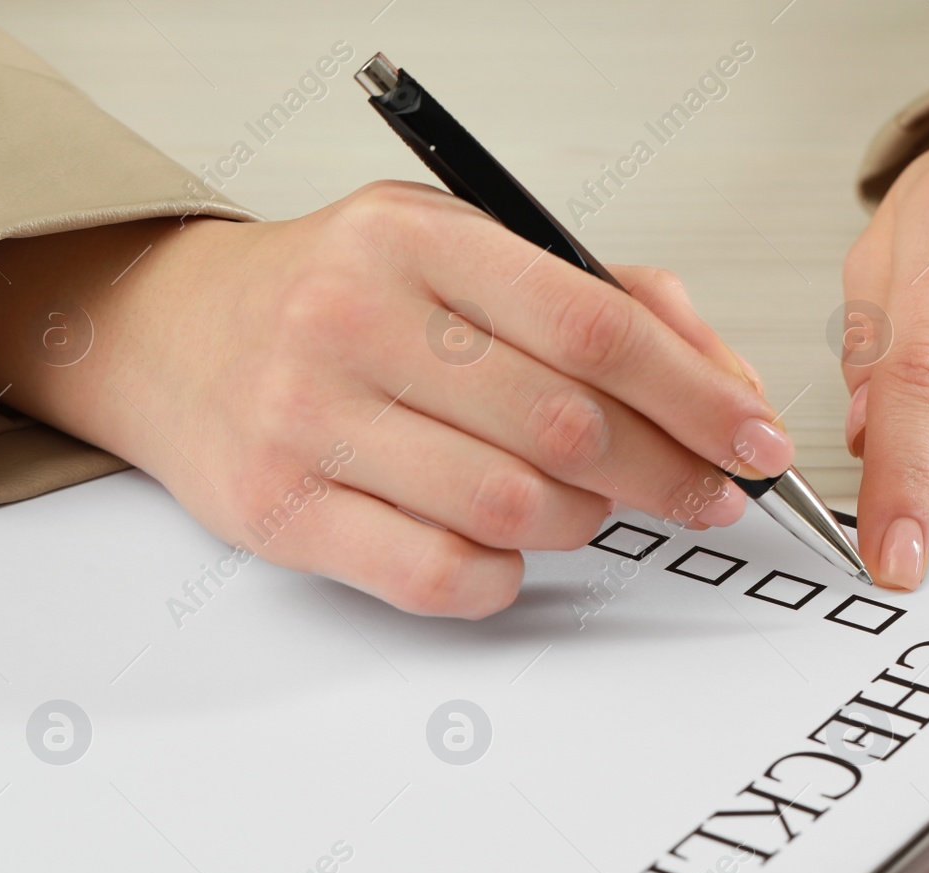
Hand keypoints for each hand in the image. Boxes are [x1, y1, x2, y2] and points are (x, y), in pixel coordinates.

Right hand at [0, 181, 791, 617]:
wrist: (173, 334)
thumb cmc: (336, 293)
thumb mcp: (461, 247)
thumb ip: (599, 294)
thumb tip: (720, 379)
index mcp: (417, 241)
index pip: (597, 325)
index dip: (699, 394)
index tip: (755, 439)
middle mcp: (355, 320)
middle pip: (567, 426)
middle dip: (668, 474)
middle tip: (707, 491)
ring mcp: (309, 421)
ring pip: (514, 508)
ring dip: (586, 521)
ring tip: (590, 503)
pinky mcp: (281, 513)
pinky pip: (440, 575)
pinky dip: (504, 576)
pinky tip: (508, 546)